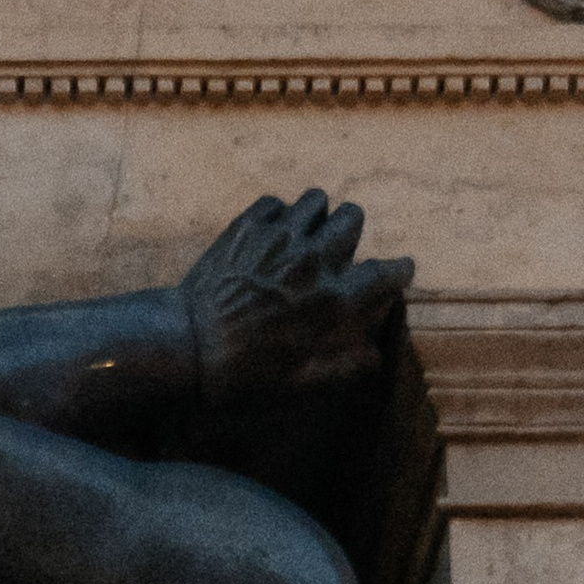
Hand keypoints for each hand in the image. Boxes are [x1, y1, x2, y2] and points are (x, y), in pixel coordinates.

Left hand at [182, 191, 410, 416]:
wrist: (186, 349)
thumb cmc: (241, 375)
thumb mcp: (297, 384)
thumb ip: (341, 368)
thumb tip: (375, 358)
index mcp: (333, 300)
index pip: (385, 272)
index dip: (397, 270)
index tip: (397, 270)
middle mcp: (313, 260)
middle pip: (353, 217)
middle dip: (349, 233)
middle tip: (334, 250)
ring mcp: (280, 237)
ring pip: (317, 200)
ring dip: (315, 216)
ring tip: (301, 236)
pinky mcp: (247, 226)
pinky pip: (275, 203)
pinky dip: (276, 215)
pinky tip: (267, 235)